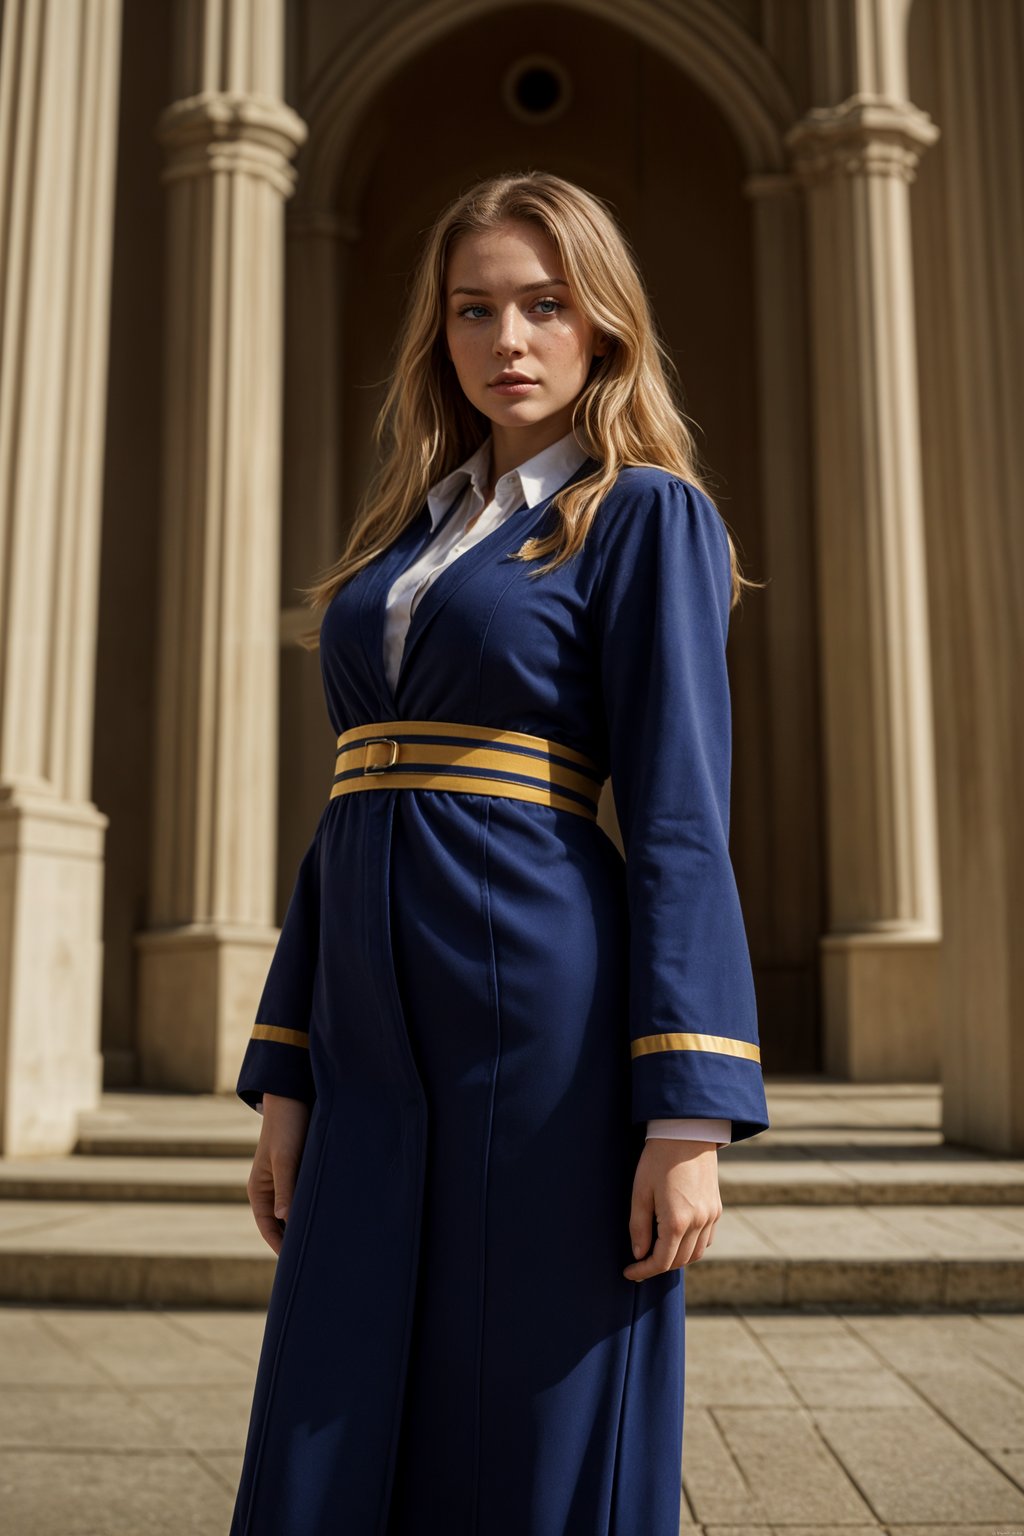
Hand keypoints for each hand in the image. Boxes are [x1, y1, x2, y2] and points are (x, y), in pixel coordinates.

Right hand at [246, 1093, 311, 1254]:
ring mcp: (287, 1181)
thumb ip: (285, 1188)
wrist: (294, 1096)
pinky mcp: (302, 1171)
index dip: (280, 1246)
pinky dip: (316, 1206)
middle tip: (316, 1259)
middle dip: (295, 1239)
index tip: (296, 1264)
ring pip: (297, 1210)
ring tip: (327, 1242)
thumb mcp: (285, 1159)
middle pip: (282, 1223)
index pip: (268, 1227)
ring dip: (308, 1223)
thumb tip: (285, 1219)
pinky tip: (333, 1215)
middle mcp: (271, 1189)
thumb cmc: (285, 1126)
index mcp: (259, 1189)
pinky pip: (307, 1196)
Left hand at [623, 1138, 722, 1281]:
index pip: (662, 1262)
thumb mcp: (640, 1192)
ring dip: (676, 1258)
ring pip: (695, 1254)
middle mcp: (699, 1223)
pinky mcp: (716, 1209)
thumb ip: (638, 1227)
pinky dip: (692, 1247)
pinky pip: (706, 1240)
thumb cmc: (658, 1160)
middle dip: (658, 1266)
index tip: (629, 1272)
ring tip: (657, 1251)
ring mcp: (711, 1216)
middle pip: (679, 1261)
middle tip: (639, 1262)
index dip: (643, 1272)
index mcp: (677, 1221)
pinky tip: (677, 1239)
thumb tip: (639, 1254)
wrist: (687, 1134)